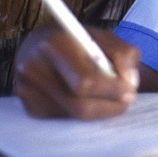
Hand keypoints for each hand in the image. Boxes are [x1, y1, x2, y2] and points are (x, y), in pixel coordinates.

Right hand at [14, 25, 140, 119]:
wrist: (43, 43)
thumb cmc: (79, 40)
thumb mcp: (106, 37)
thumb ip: (125, 55)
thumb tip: (130, 84)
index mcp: (54, 43)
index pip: (85, 81)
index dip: (112, 90)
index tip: (131, 92)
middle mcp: (33, 67)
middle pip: (79, 105)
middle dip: (109, 106)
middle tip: (126, 100)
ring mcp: (27, 90)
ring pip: (73, 115)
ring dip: (99, 109)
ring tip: (108, 94)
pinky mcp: (29, 106)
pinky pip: (65, 118)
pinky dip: (83, 111)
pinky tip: (86, 96)